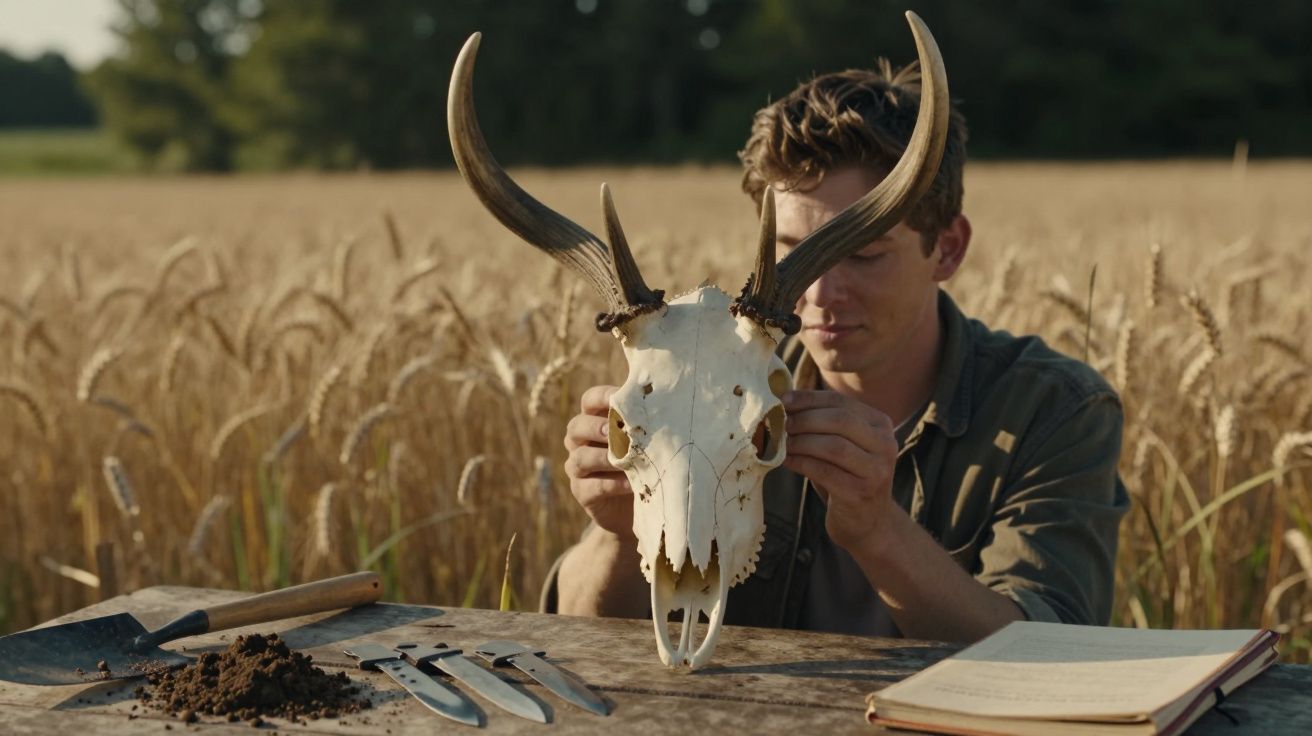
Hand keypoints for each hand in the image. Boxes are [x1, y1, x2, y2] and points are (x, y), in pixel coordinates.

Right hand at [563, 385, 634, 539]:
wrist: (638, 506)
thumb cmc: (644, 462)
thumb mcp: (645, 441)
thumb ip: (647, 423)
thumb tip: (670, 401)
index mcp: (594, 420)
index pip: (589, 400)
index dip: (602, 397)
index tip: (620, 397)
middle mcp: (580, 442)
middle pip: (576, 426)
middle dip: (595, 427)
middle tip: (613, 430)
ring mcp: (578, 468)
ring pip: (580, 457)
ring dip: (603, 458)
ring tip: (623, 459)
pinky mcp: (582, 492)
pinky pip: (592, 486)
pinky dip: (611, 484)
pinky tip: (629, 484)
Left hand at [781, 390, 898, 552]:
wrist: (868, 522)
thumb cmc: (846, 476)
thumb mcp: (842, 444)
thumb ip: (823, 423)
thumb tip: (784, 403)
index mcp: (881, 425)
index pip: (841, 402)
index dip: (809, 399)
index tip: (782, 400)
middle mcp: (885, 445)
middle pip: (840, 420)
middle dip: (804, 419)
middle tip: (781, 424)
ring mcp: (876, 470)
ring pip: (833, 446)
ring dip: (801, 442)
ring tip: (781, 443)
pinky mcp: (860, 493)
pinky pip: (824, 471)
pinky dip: (800, 463)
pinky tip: (785, 461)